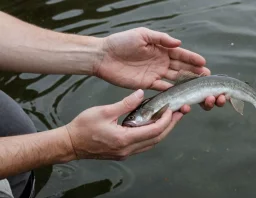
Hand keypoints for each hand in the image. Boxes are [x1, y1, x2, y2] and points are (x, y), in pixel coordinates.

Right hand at [65, 89, 181, 159]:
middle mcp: (128, 149)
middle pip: (157, 139)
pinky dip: (152, 134)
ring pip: (152, 143)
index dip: (166, 120)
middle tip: (180, 113)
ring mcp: (126, 153)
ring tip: (170, 118)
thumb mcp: (104, 111)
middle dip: (170, 126)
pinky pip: (143, 144)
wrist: (70, 144)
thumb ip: (125, 103)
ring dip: (163, 130)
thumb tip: (141, 94)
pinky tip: (153, 124)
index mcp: (124, 139)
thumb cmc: (83, 127)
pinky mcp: (122, 152)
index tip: (171, 109)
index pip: (154, 131)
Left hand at [94, 27, 225, 111]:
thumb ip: (161, 39)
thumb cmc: (121, 42)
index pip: (180, 54)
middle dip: (194, 71)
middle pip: (181, 67)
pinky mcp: (147, 83)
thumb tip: (178, 43)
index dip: (192, 58)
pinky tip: (180, 93)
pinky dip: (171, 90)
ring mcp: (155, 73)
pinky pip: (162, 88)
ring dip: (186, 81)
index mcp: (160, 49)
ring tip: (198, 86)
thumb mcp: (142, 35)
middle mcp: (160, 61)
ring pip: (174, 78)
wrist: (104, 56)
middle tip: (206, 77)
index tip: (204, 63)